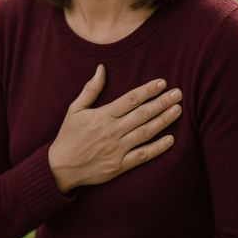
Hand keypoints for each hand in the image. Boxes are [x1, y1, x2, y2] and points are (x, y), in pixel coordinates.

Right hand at [48, 64, 181, 193]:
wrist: (59, 168)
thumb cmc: (68, 136)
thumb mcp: (75, 109)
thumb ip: (90, 89)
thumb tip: (101, 68)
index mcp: (102, 115)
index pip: (130, 99)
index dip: (148, 90)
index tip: (162, 83)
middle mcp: (112, 131)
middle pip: (143, 114)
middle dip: (162, 102)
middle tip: (178, 93)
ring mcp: (117, 149)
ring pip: (146, 132)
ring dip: (164, 121)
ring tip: (178, 110)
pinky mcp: (119, 166)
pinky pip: (142, 156)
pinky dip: (158, 148)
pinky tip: (171, 140)